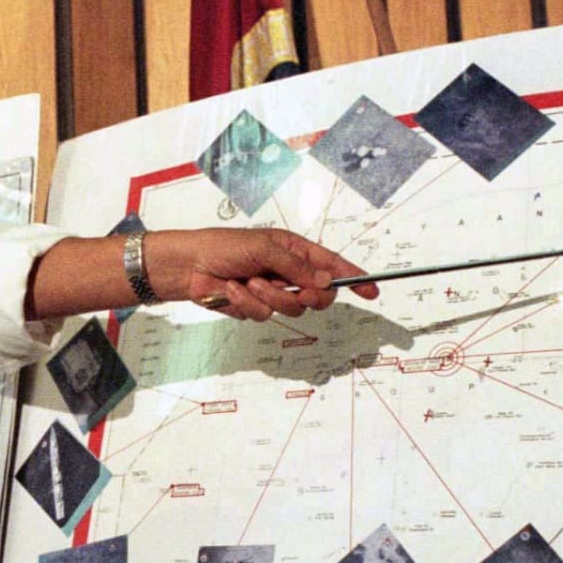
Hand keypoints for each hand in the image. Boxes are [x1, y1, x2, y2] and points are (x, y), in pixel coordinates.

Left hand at [148, 228, 378, 320]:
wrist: (190, 266)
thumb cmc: (225, 246)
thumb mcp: (265, 248)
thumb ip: (298, 267)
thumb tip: (327, 280)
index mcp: (295, 252)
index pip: (333, 266)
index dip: (354, 278)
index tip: (372, 290)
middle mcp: (288, 273)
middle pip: (319, 295)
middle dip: (306, 294)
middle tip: (292, 288)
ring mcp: (272, 292)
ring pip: (291, 308)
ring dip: (268, 296)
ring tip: (248, 281)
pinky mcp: (255, 308)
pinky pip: (265, 315)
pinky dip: (248, 303)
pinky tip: (233, 290)